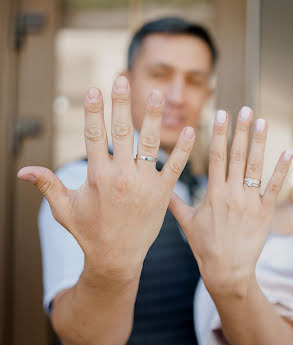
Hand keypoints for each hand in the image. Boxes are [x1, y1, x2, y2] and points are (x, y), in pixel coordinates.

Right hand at [18, 76, 194, 282]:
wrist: (117, 258)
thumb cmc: (89, 233)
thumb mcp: (64, 209)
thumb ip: (48, 185)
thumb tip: (22, 170)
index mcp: (96, 176)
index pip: (93, 135)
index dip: (93, 110)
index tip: (94, 88)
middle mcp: (120, 175)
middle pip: (121, 132)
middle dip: (120, 104)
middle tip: (121, 79)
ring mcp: (143, 183)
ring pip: (149, 144)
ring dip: (152, 117)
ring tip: (156, 94)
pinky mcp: (162, 193)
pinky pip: (174, 166)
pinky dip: (182, 148)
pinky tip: (189, 129)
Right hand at [170, 107, 291, 297]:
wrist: (227, 271)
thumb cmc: (205, 247)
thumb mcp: (187, 224)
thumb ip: (175, 203)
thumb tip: (161, 189)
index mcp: (213, 193)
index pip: (216, 156)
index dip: (219, 133)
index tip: (222, 114)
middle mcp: (232, 193)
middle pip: (237, 156)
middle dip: (241, 131)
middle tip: (245, 109)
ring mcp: (250, 202)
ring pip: (255, 167)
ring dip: (259, 143)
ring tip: (262, 122)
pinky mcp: (264, 212)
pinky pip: (274, 188)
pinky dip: (282, 170)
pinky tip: (287, 152)